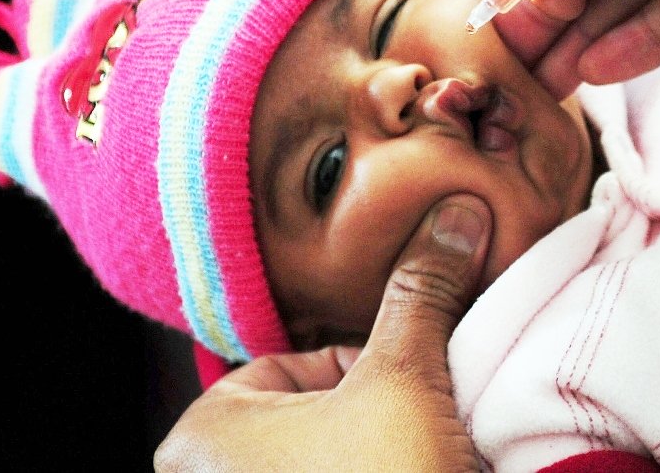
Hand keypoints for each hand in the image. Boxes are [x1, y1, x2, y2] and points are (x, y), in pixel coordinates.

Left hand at [153, 194, 491, 471]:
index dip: (371, 372)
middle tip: (413, 446)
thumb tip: (455, 212)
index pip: (304, 363)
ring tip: (414, 468)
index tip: (406, 404)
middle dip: (377, 421)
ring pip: (331, 460)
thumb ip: (420, 292)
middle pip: (319, 415)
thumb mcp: (401, 382)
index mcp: (204, 434)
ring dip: (383, 456)